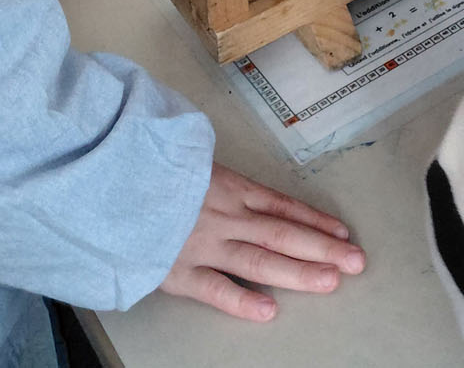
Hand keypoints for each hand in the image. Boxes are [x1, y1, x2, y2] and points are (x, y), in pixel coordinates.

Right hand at [159, 162, 365, 320]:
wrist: (107, 178)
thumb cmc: (147, 165)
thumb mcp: (185, 153)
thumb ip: (210, 167)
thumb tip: (228, 172)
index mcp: (226, 185)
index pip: (282, 205)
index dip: (314, 220)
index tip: (342, 233)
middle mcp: (224, 215)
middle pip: (283, 233)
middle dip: (323, 248)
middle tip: (357, 262)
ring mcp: (204, 243)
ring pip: (261, 260)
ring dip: (298, 271)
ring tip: (331, 281)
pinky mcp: (178, 269)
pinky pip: (215, 288)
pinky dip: (242, 300)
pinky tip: (269, 311)